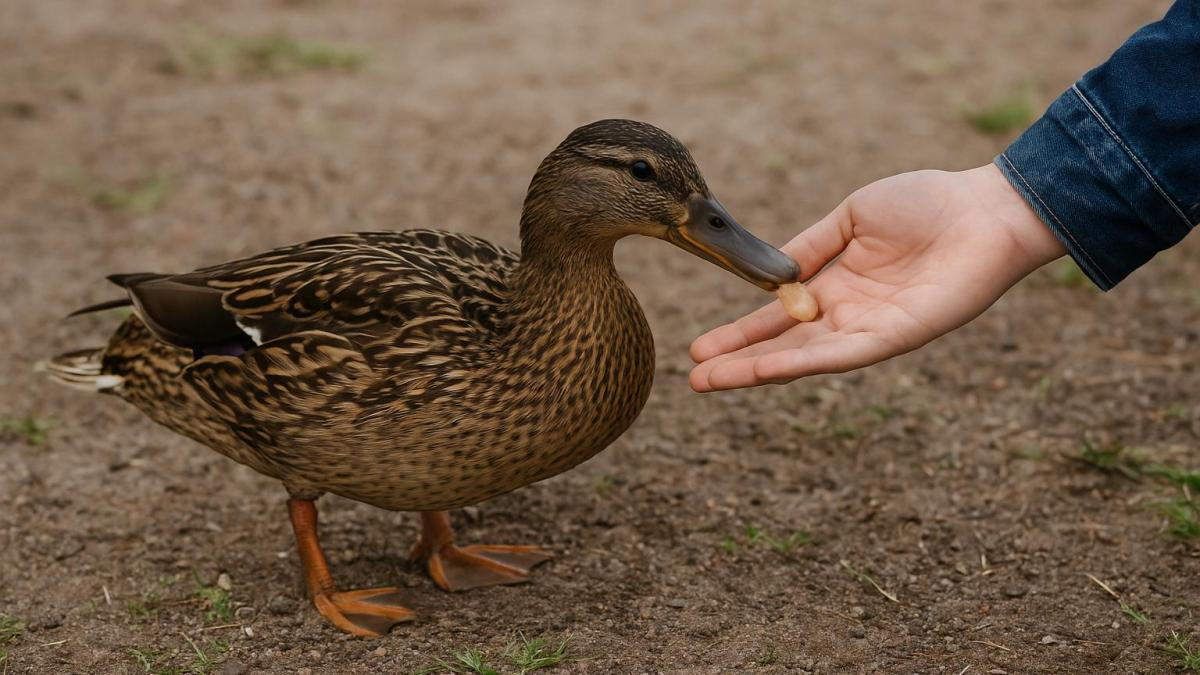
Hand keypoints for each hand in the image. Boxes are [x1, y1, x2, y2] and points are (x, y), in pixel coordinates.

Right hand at [689, 164, 1065, 390]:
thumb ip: (810, 247)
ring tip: (710, 382)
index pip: (776, 316)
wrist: (985, 209)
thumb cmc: (926, 203)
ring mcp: (869, 328)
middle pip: (782, 346)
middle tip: (693, 381)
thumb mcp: (851, 217)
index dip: (739, 333)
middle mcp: (846, 314)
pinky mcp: (895, 336)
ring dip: (756, 371)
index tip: (699, 348)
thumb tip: (770, 273)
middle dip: (737, 363)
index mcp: (834, 284)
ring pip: (802, 358)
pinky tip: (765, 369)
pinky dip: (801, 363)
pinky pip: (840, 355)